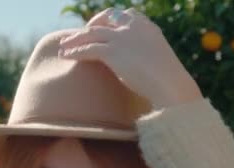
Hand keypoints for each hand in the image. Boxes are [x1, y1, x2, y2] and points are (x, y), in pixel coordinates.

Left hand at [58, 7, 202, 108]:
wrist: (171, 86)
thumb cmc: (169, 82)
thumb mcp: (159, 61)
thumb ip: (147, 56)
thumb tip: (141, 65)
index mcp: (147, 27)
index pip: (125, 14)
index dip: (109, 20)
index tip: (100, 28)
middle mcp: (134, 27)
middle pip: (104, 19)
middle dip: (89, 26)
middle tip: (78, 35)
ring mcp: (122, 37)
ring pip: (91, 33)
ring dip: (75, 39)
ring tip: (63, 46)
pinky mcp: (113, 52)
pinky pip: (88, 49)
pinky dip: (74, 51)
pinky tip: (65, 56)